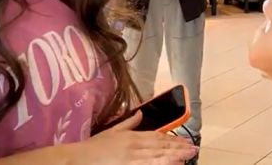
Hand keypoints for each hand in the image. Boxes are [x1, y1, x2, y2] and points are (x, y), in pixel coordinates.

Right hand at [78, 112, 197, 163]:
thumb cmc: (94, 147)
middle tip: (193, 149)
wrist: (78, 159)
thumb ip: (129, 123)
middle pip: (160, 147)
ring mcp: (131, 159)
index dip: (172, 138)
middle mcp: (134, 147)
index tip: (185, 140)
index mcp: (132, 136)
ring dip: (173, 157)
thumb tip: (141, 112)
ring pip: (157, 157)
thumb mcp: (112, 131)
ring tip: (187, 157)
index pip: (157, 136)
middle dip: (178, 148)